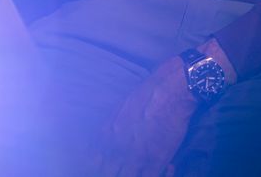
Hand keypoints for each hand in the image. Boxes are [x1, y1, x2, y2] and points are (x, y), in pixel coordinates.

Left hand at [94, 56, 197, 176]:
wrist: (168, 92)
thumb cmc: (144, 96)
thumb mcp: (117, 110)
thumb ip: (108, 130)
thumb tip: (102, 141)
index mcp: (106, 136)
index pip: (93, 162)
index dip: (100, 166)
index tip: (109, 164)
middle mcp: (116, 149)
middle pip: (106, 173)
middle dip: (114, 172)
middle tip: (128, 167)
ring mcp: (135, 158)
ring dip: (133, 174)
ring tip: (143, 168)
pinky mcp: (155, 162)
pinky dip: (158, 175)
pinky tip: (166, 167)